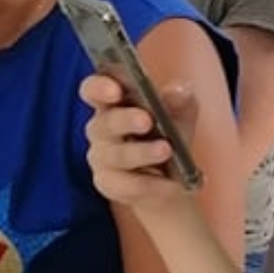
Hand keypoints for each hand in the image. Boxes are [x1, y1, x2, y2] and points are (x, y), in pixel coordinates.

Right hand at [81, 74, 198, 216]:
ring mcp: (101, 157)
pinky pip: (125, 185)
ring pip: (116, 155)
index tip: (115, 90)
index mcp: (112, 103)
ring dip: (141, 153)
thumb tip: (180, 90)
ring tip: (166, 150)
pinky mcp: (108, 183)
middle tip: (147, 121)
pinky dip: (151, 184)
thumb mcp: (180, 115)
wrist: (173, 178)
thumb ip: (179, 101)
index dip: (99, 88)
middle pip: (104, 123)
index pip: (92, 90)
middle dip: (125, 120)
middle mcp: (100, 129)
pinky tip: (171, 184)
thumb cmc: (168, 135)